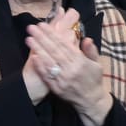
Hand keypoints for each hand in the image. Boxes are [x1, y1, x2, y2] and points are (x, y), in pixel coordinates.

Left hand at [26, 8, 111, 125]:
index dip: (53, 34)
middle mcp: (71, 69)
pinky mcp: (57, 88)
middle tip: (31, 28)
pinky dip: (40, 66)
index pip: (64, 44)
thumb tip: (87, 39)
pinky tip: (33, 57)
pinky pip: (47, 76)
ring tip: (29, 39)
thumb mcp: (97, 63)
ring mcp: (63, 79)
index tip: (43, 25)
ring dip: (38, 49)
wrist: (91, 100)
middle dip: (42, 37)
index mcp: (80, 61)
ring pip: (49, 61)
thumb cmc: (93, 79)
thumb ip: (91, 51)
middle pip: (54, 50)